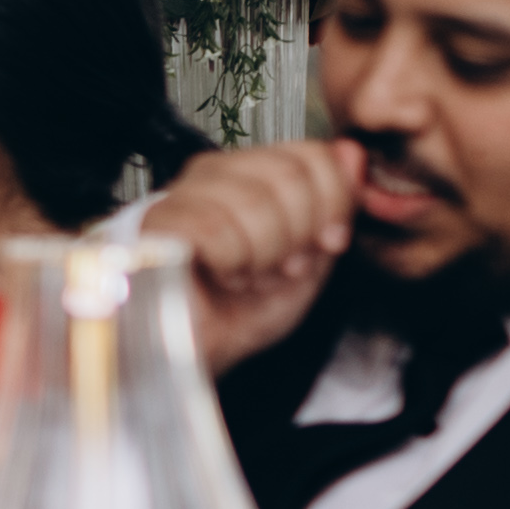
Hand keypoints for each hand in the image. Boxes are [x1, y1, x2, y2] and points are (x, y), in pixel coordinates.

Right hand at [139, 136, 357, 362]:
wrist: (195, 354)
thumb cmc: (242, 312)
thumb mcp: (312, 260)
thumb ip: (335, 206)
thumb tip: (351, 154)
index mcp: (254, 175)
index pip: (313, 154)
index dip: (333, 204)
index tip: (326, 242)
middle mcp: (217, 173)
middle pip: (288, 175)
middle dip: (297, 235)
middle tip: (280, 265)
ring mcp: (184, 192)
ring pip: (252, 202)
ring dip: (261, 256)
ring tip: (247, 274)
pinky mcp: (158, 220)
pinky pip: (214, 227)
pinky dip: (230, 263)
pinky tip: (222, 274)